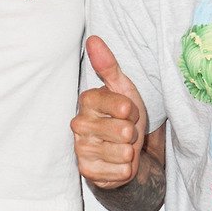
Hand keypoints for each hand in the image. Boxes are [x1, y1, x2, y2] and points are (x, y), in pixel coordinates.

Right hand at [72, 36, 147, 187]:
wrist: (123, 150)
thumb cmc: (123, 116)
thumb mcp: (123, 88)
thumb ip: (109, 65)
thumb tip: (93, 39)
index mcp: (87, 101)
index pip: (121, 105)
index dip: (132, 111)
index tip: (128, 111)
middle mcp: (79, 124)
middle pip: (123, 131)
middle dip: (133, 133)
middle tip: (126, 131)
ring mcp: (81, 149)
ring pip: (123, 152)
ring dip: (130, 151)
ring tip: (122, 147)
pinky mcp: (87, 171)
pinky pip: (120, 171)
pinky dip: (126, 169)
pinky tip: (118, 162)